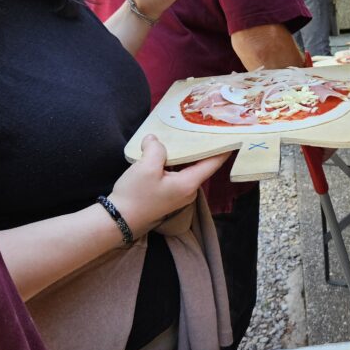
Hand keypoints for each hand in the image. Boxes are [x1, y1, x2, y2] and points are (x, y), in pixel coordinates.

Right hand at [108, 135, 228, 236]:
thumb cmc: (135, 195)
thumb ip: (156, 149)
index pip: (213, 163)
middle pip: (201, 164)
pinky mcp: (169, 196)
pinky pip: (178, 175)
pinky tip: (167, 152)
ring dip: (186, 154)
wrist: (118, 221)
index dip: (223, 148)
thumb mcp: (146, 167)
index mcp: (189, 183)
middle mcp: (189, 190)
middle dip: (202, 147)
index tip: (231, 134)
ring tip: (184, 136)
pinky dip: (176, 163)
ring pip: (188, 169)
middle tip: (203, 128)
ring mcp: (179, 195)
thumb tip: (155, 140)